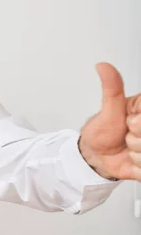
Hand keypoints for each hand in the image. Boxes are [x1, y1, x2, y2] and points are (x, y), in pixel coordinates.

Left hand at [78, 62, 140, 180]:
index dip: (136, 123)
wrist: (97, 156)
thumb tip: (102, 66)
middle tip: (127, 135)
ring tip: (130, 148)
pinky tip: (134, 160)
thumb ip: (111, 88)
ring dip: (135, 155)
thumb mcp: (108, 109)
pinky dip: (137, 167)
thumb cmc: (104, 131)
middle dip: (135, 139)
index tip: (129, 121)